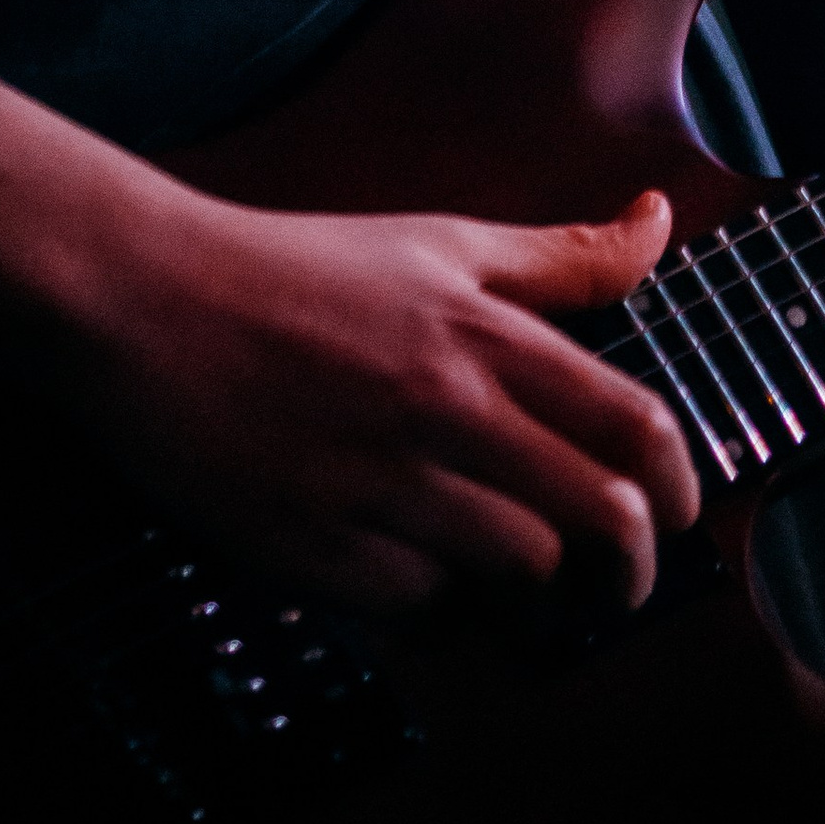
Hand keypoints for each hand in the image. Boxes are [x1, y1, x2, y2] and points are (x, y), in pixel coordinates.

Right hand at [46, 171, 701, 611]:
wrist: (144, 301)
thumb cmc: (298, 268)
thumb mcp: (439, 242)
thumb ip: (559, 254)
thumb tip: (659, 220)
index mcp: (484, 333)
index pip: (635, 423)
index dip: (680, 483)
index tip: (678, 514)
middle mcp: (447, 409)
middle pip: (600, 516)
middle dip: (633, 566)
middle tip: (620, 581)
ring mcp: (382, 483)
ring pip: (518, 568)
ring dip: (525, 576)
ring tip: (498, 560)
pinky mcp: (316, 547)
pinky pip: (418, 604)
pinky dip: (427, 594)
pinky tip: (403, 559)